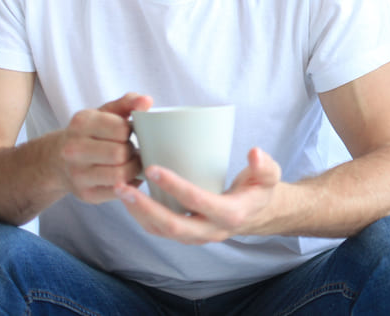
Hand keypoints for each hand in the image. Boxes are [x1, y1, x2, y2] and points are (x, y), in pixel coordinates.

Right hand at [58, 92, 150, 203]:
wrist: (58, 160)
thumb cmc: (91, 133)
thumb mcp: (106, 112)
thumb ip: (128, 103)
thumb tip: (147, 100)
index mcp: (81, 123)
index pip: (121, 129)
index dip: (132, 131)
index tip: (130, 132)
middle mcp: (73, 149)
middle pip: (120, 153)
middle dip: (132, 151)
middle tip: (132, 149)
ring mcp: (77, 174)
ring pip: (120, 174)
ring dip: (133, 168)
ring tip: (132, 161)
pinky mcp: (86, 194)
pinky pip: (118, 191)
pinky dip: (130, 183)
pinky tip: (128, 175)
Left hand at [114, 146, 283, 244]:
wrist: (258, 214)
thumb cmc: (260, 189)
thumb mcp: (269, 176)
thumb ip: (264, 165)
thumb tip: (254, 152)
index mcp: (230, 215)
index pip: (197, 201)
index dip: (174, 186)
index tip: (153, 168)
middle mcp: (211, 231)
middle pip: (172, 225)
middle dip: (144, 207)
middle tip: (124, 186)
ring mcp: (197, 236)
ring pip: (161, 231)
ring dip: (138, 213)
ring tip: (120, 191)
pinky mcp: (187, 235)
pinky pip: (160, 231)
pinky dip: (142, 218)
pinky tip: (131, 200)